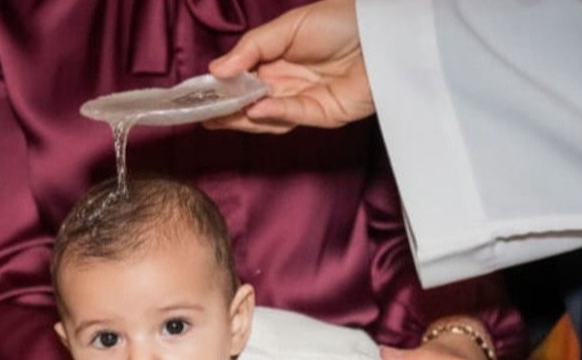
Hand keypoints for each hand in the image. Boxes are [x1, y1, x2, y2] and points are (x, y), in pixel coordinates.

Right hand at [206, 0, 372, 133]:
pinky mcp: (324, 115)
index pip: (242, 81)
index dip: (221, 89)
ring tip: (219, 116)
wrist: (384, 31)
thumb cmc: (340, 20)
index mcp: (276, 61)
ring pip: (268, 117)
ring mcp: (305, 102)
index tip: (197, 96)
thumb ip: (252, 48)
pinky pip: (294, 116)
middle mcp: (288, 84)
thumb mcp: (288, 26)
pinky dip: (275, 114)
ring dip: (244, 118)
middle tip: (201, 115)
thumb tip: (217, 69)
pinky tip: (257, 108)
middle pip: (250, 104)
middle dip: (226, 111)